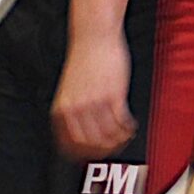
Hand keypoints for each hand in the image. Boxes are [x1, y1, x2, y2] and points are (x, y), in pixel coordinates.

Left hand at [51, 27, 135, 159]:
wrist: (94, 37)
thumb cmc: (84, 61)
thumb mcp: (70, 89)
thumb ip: (73, 109)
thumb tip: (82, 131)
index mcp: (62, 108)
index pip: (70, 143)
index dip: (83, 154)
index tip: (93, 156)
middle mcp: (76, 108)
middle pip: (91, 143)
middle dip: (105, 149)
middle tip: (115, 148)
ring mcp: (94, 103)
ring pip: (108, 135)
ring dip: (119, 139)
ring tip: (125, 136)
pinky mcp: (113, 96)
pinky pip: (122, 122)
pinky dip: (128, 128)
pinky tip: (131, 125)